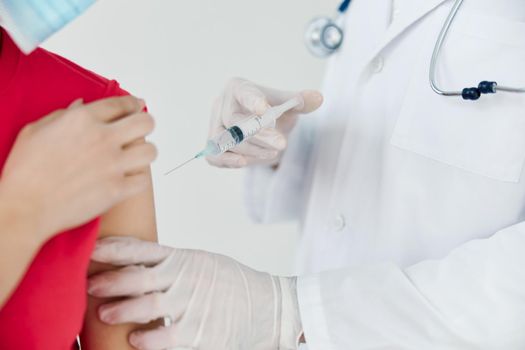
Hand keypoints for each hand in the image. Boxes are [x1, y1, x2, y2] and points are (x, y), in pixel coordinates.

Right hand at [0, 96, 156, 241]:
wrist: (25, 208)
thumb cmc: (24, 172)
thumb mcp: (35, 131)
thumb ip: (62, 115)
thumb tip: (81, 106)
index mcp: (83, 120)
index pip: (121, 104)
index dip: (132, 104)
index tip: (137, 105)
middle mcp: (103, 138)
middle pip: (145, 123)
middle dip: (145, 123)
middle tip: (142, 129)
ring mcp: (113, 165)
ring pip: (150, 151)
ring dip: (145, 152)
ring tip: (136, 156)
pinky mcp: (117, 189)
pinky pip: (143, 180)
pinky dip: (139, 179)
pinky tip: (130, 178)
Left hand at [89, 237, 301, 349]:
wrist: (268, 305)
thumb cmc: (231, 284)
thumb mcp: (201, 264)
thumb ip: (170, 265)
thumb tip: (135, 265)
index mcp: (183, 258)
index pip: (141, 249)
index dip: (113, 248)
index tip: (91, 249)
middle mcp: (185, 277)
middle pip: (138, 276)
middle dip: (110, 280)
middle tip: (90, 284)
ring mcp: (193, 303)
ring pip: (147, 306)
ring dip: (122, 310)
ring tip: (104, 314)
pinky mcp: (200, 331)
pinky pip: (166, 336)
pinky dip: (148, 339)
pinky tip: (135, 340)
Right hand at [208, 78, 322, 167]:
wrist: (263, 129)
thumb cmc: (274, 112)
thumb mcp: (289, 106)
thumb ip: (300, 101)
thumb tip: (318, 98)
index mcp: (238, 88)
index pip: (243, 92)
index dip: (252, 101)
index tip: (264, 109)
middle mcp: (221, 104)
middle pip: (234, 122)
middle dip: (259, 135)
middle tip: (282, 144)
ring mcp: (214, 126)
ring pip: (225, 141)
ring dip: (250, 149)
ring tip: (273, 151)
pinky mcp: (213, 147)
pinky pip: (214, 156)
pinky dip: (228, 161)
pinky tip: (245, 162)